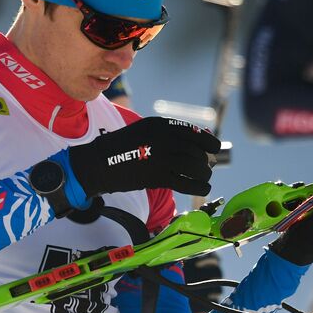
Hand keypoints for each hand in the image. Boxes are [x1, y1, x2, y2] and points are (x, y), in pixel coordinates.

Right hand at [66, 117, 221, 199]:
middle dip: (205, 160)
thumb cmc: (122, 147)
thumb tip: (201, 137)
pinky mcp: (156, 177)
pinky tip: (203, 187)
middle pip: (195, 150)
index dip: (208, 140)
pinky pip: (185, 182)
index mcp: (159, 124)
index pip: (192, 131)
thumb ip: (169, 133)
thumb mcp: (144, 131)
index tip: (214, 147)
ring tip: (205, 177)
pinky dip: (198, 186)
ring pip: (193, 166)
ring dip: (204, 173)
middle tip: (207, 166)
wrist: (97, 163)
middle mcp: (162, 139)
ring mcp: (160, 158)